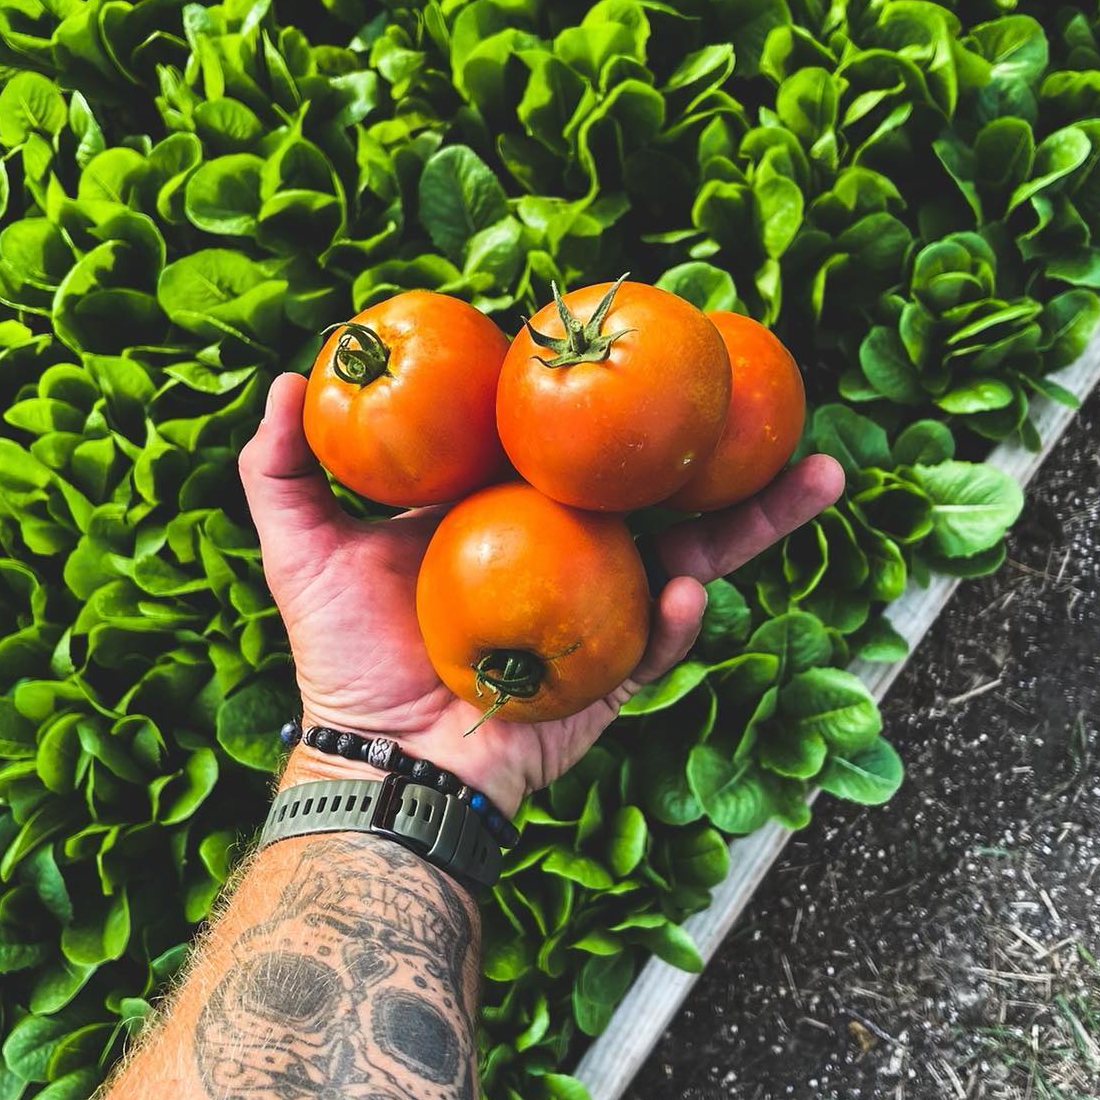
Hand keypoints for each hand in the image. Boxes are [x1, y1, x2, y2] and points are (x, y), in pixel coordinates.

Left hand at [239, 373, 842, 814]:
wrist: (378, 763)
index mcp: (512, 507)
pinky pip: (659, 640)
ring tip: (817, 478)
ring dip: (758, 519)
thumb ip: (282, 466)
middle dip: (726, 446)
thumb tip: (295, 376)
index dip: (616, 394)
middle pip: (659, 484)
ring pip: (694, 552)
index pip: (575, 439)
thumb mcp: (299, 548)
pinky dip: (676, 617)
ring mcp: (600, 608)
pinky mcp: (613, 672)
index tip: (662, 337)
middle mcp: (569, 547)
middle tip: (781, 398)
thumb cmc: (340, 655)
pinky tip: (686, 590)